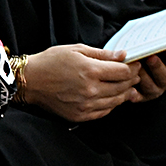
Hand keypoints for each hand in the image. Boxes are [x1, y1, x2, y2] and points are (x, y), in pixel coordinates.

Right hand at [22, 44, 141, 121]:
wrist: (31, 80)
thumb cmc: (52, 61)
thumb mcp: (77, 49)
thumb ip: (102, 54)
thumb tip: (123, 55)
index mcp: (90, 71)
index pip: (123, 72)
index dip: (132, 67)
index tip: (134, 63)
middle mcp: (90, 90)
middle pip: (123, 87)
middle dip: (131, 79)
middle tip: (134, 74)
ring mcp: (86, 105)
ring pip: (116, 101)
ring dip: (124, 93)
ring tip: (126, 85)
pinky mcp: (80, 116)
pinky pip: (104, 112)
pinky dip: (112, 104)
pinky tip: (112, 96)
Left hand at [134, 40, 165, 100]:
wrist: (135, 68)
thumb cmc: (148, 52)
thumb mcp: (158, 47)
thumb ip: (163, 40)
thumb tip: (164, 25)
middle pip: (164, 75)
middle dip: (157, 66)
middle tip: (150, 57)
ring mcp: (154, 89)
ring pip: (150, 85)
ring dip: (142, 76)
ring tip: (134, 67)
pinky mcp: (141, 96)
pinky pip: (137, 97)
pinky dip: (133, 95)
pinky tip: (129, 91)